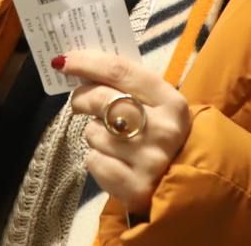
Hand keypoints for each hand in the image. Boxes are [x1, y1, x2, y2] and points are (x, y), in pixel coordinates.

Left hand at [58, 50, 191, 215]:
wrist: (185, 188)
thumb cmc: (162, 137)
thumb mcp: (159, 107)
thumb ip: (128, 86)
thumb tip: (81, 67)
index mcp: (171, 102)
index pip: (120, 70)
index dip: (87, 62)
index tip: (64, 62)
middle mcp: (163, 129)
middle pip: (101, 98)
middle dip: (81, 97)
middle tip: (80, 102)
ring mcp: (150, 160)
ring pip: (94, 132)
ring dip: (93, 133)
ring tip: (111, 140)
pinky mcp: (134, 187)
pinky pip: (94, 161)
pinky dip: (95, 159)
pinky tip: (112, 161)